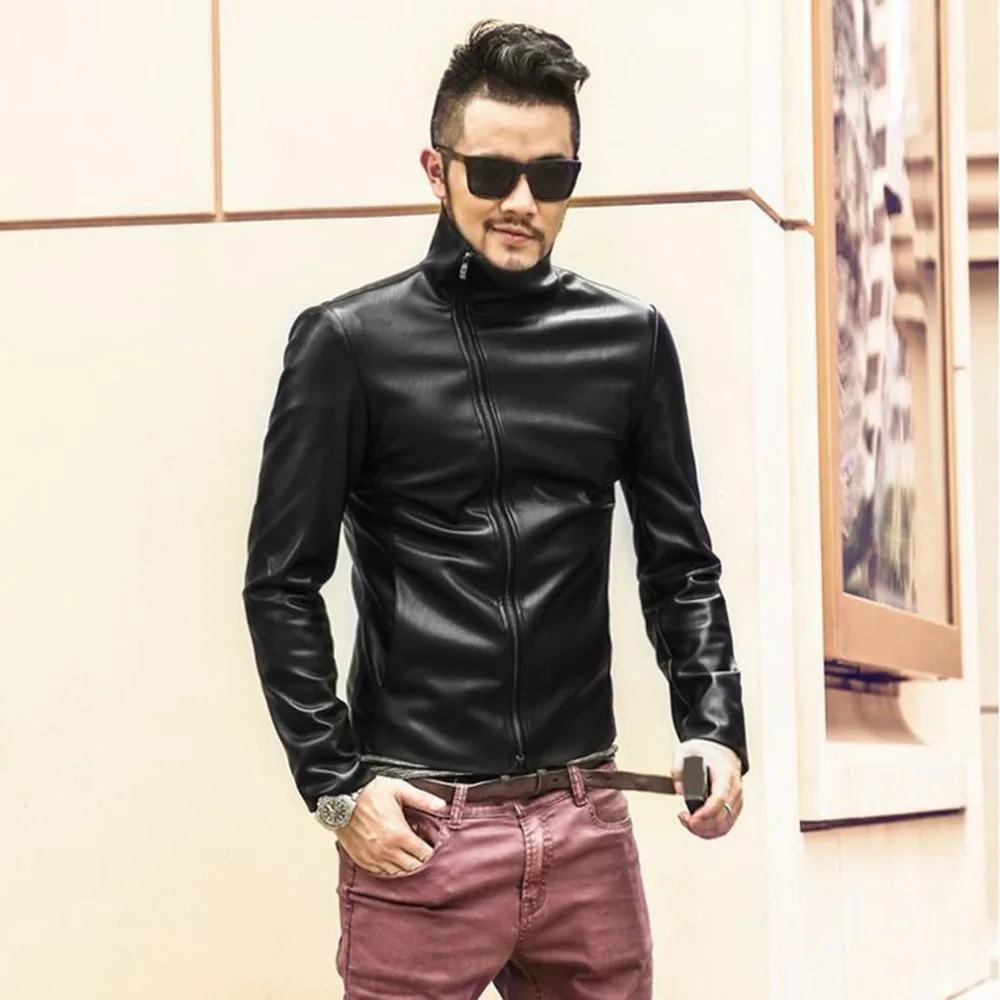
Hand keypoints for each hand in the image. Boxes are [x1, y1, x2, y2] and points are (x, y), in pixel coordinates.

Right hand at [334, 776, 448, 875]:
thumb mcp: (399, 789)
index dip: (432, 853)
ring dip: (406, 869)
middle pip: (413, 869)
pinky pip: (381, 874)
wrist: (341, 798)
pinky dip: (391, 871)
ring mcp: (374, 858)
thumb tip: (441, 805)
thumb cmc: (369, 793)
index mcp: (399, 834)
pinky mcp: (362, 860)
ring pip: (398, 875)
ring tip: (411, 860)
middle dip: (421, 863)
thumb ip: (422, 799)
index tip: (433, 847)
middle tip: (424, 855)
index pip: (423, 855)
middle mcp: (387, 851)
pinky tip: (395, 863)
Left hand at [672, 739, 742, 839]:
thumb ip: (678, 767)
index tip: (691, 818)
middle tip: (684, 820)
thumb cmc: (706, 751)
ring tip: (688, 823)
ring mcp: (736, 800)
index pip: (720, 798)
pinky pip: (725, 826)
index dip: (706, 813)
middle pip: (723, 817)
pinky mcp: (734, 808)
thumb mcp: (685, 750)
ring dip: (705, 831)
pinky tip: (697, 828)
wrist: (722, 750)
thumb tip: (679, 789)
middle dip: (702, 825)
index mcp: (725, 773)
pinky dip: (711, 832)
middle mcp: (734, 788)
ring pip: (725, 826)